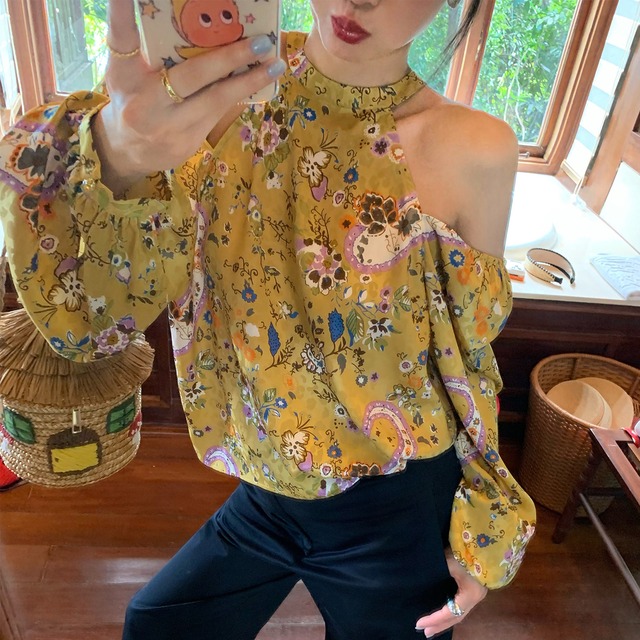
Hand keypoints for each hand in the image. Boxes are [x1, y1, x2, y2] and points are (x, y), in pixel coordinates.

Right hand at [92, 0, 284, 193]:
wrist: (128, 150)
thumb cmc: (130, 96)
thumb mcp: (123, 66)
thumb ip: (133, 35)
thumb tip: (154, 6)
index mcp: (123, 74)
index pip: (122, 36)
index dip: (124, 11)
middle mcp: (144, 103)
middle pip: (191, 76)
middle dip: (229, 58)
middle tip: (261, 41)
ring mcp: (168, 128)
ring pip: (215, 100)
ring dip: (249, 81)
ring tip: (275, 64)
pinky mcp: (187, 143)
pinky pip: (219, 114)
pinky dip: (240, 94)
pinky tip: (261, 80)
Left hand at [415, 548, 487, 637]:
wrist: (489, 542)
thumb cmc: (469, 552)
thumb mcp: (451, 561)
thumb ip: (439, 571)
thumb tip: (423, 574)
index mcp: (470, 596)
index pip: (449, 613)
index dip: (434, 619)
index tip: (419, 623)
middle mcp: (474, 599)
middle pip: (456, 617)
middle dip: (440, 626)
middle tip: (425, 633)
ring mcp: (476, 595)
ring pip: (459, 613)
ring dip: (445, 620)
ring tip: (432, 627)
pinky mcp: (474, 589)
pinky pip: (461, 606)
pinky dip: (450, 611)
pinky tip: (444, 612)